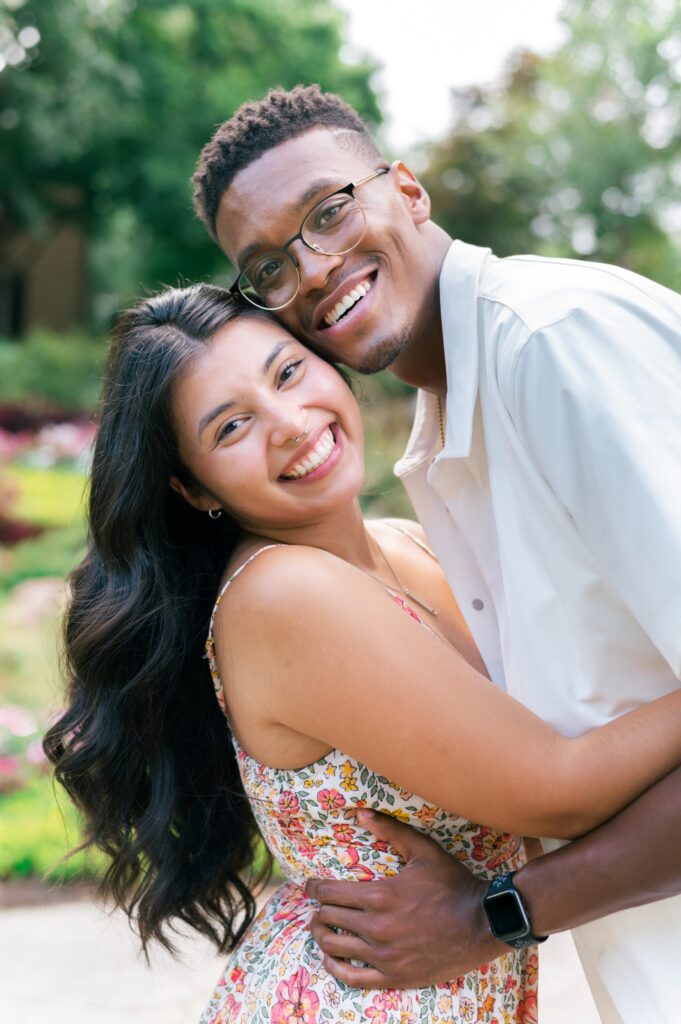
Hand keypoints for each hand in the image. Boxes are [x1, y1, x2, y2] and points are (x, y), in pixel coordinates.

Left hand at [305, 809, 505, 987]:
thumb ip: (391, 830)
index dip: (314, 887)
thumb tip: (360, 812)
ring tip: (320, 928)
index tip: (310, 885)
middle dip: (318, 910)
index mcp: (379, 896)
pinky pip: (353, 978)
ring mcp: (384, 956)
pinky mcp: (394, 977)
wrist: (482, 923)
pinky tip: (331, 959)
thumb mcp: (424, 851)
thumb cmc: (453, 884)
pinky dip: (336, 967)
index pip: (330, 892)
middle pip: (329, 919)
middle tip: (317, 906)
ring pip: (335, 947)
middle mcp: (376, 928)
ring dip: (322, 935)